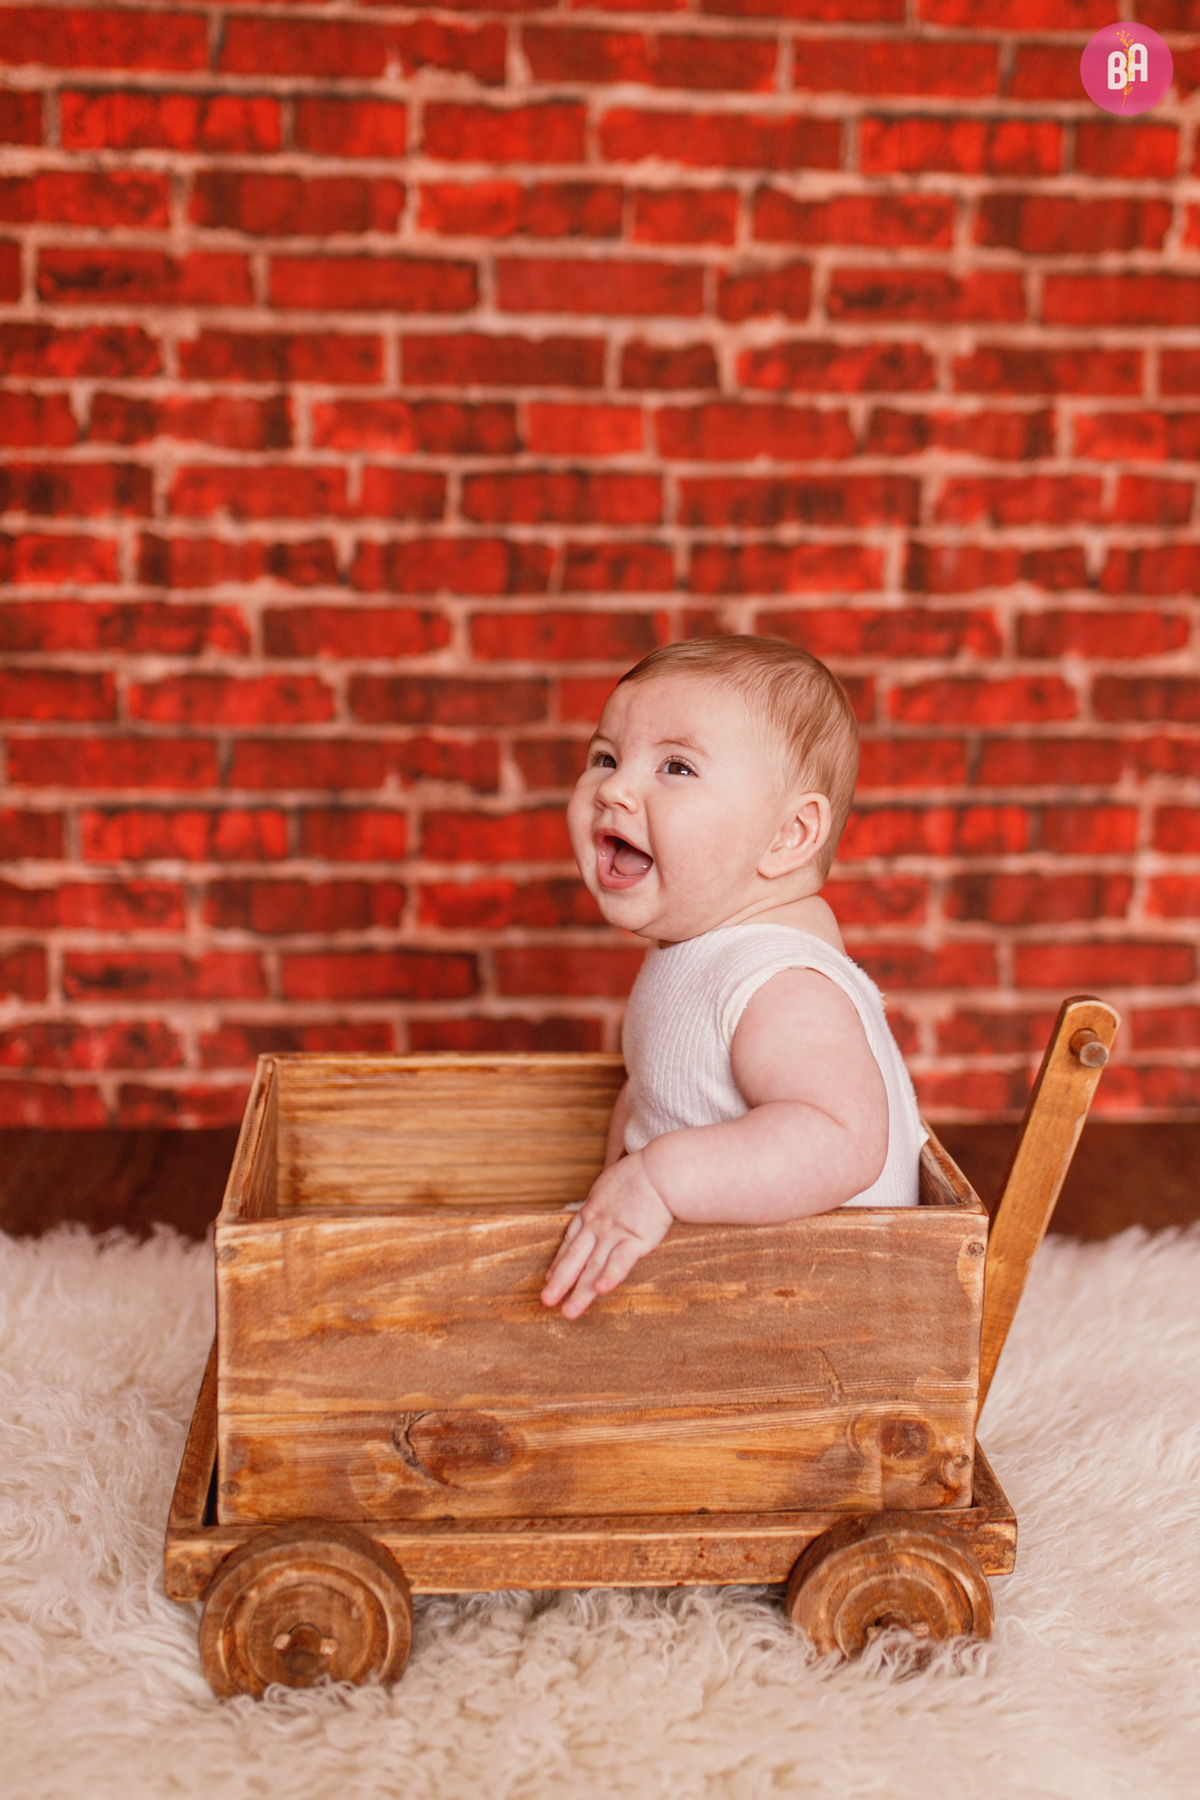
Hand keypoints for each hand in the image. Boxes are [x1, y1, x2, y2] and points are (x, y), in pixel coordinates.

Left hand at [541, 1152, 673, 1318]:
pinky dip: (610, 1276)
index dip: (559, 1261)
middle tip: (546, 1301)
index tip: (550, 1278)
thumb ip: (607, 1201)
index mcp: (592, 1212)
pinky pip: (620, 1262)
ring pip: (593, 1267)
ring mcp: (614, 1234)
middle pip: (574, 1258)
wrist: (659, 1170)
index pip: (570, 1241)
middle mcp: (598, 1227)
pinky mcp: (635, 1240)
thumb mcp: (613, 1184)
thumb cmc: (641, 1173)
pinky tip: (600, 1291)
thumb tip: (608, 1204)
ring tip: (569, 1312)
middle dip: (560, 1282)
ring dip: (580, 1291)